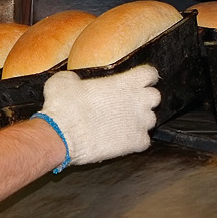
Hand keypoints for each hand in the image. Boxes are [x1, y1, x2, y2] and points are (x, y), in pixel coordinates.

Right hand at [34, 65, 160, 171]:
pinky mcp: (135, 143)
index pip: (149, 74)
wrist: (61, 135)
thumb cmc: (63, 106)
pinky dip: (136, 141)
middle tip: (128, 103)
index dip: (144, 76)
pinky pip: (144, 141)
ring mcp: (139, 123)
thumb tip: (75, 81)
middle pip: (155, 97)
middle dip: (144, 99)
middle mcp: (138, 101)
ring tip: (123, 123)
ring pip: (151, 120)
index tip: (137, 80)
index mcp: (125, 82)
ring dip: (140, 120)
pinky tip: (123, 140)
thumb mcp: (63, 81)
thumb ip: (77, 78)